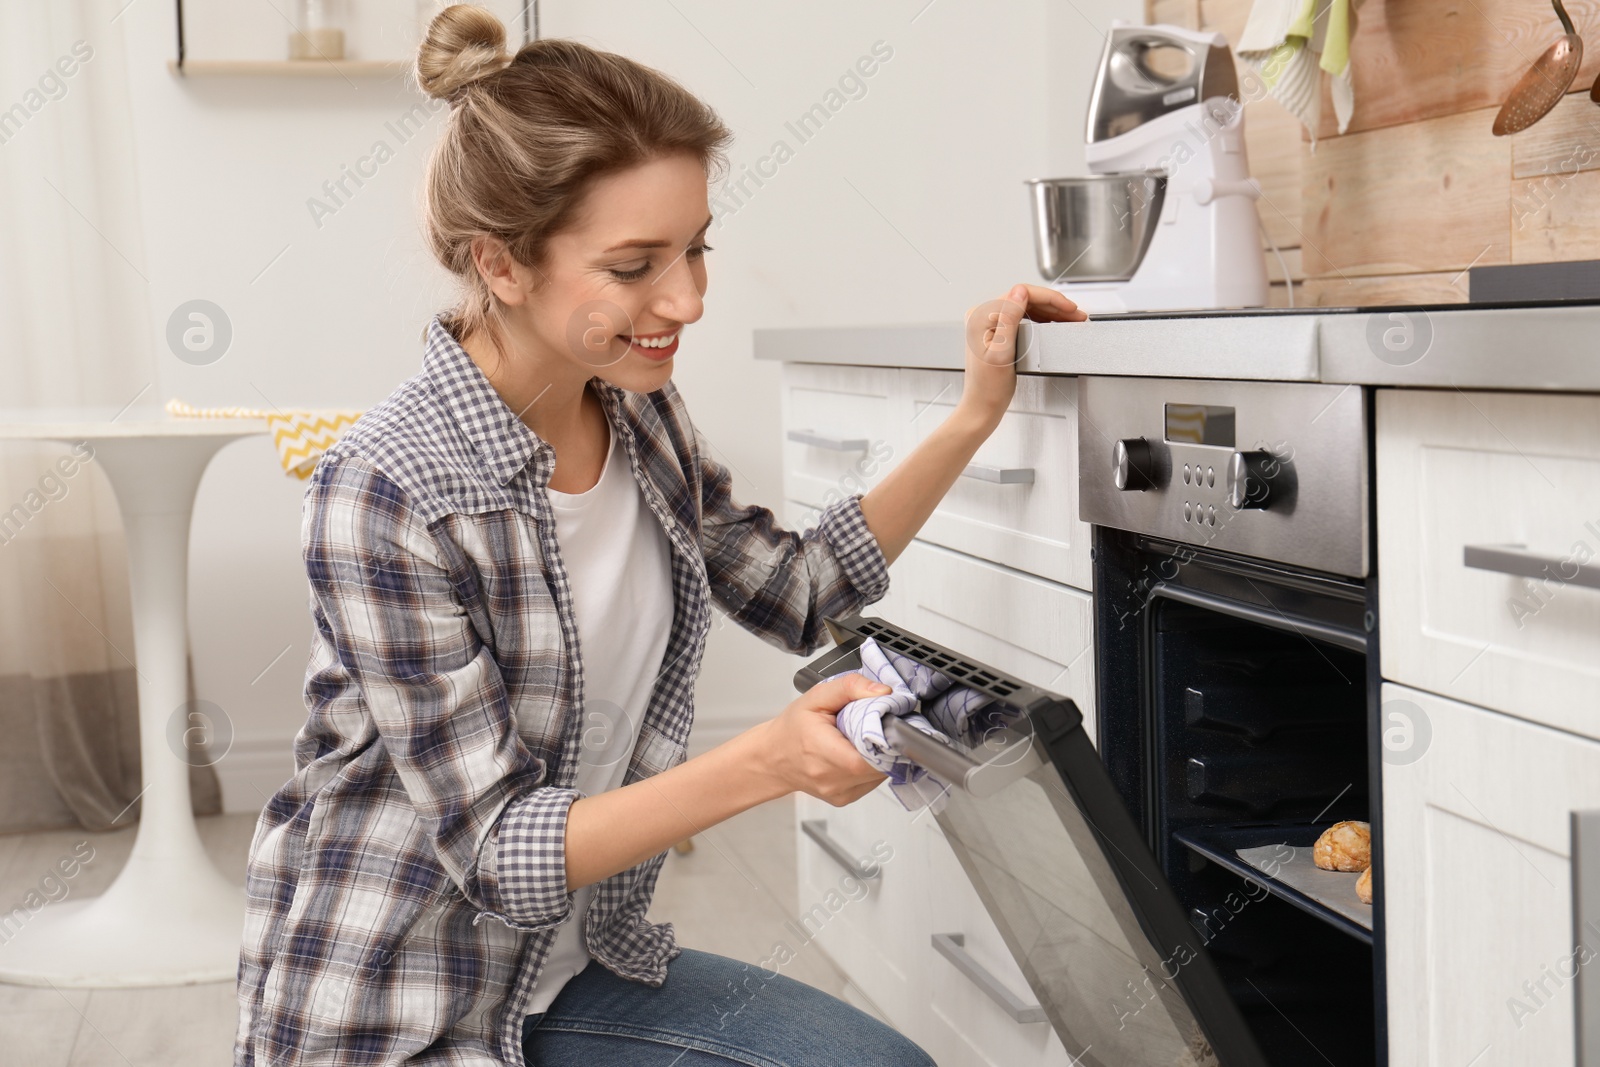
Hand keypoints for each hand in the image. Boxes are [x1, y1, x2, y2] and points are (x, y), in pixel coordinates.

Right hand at [757, 674, 891, 805]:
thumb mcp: (816, 697)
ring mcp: (839, 793)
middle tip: (874, 727)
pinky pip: (871, 782)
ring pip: (881, 775)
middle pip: (881, 765)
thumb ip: (850, 687)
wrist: (773, 757)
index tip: (885, 722)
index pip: (873, 755)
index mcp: (824, 752)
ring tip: (861, 740)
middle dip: (885, 744)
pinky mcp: (844, 798)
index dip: (887, 738)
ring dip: (879, 756)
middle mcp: (832, 779)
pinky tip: (855, 754)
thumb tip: (883, 692)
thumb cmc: (792, 728)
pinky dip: (871, 767)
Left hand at [958, 283, 1086, 429]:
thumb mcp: (1002, 352)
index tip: (1068, 307)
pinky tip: (1055, 323)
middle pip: (1025, 299)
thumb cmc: (988, 387)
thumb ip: (1009, 319)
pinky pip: (1024, 317)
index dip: (1049, 298)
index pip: (1021, 294)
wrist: (982, 406)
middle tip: (1076, 314)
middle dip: (1054, 305)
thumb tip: (1020, 292)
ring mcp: (989, 323)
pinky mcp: (997, 332)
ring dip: (1051, 311)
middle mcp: (982, 316)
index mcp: (980, 317)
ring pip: (1027, 307)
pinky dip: (1042, 319)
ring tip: (1071, 318)